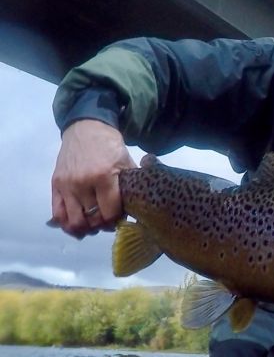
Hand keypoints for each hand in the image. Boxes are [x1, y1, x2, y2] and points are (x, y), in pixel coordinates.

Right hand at [50, 120, 135, 238]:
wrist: (85, 128)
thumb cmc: (109, 146)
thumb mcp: (126, 162)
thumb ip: (129, 186)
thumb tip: (135, 209)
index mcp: (103, 177)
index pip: (109, 212)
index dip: (116, 220)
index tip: (119, 218)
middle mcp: (82, 183)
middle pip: (93, 219)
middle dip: (102, 225)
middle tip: (107, 222)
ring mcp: (67, 185)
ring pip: (74, 221)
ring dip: (86, 228)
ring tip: (93, 224)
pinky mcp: (55, 184)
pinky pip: (58, 213)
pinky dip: (67, 224)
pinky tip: (77, 225)